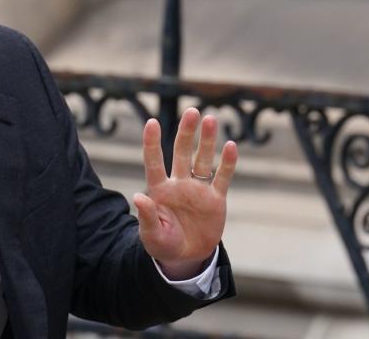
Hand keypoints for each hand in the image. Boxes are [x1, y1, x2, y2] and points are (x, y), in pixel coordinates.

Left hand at [132, 108, 237, 279]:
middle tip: (192, 112)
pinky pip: (222, 177)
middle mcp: (178, 184)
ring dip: (206, 140)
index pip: (154, 162)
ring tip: (210, 118)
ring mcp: (198, 189)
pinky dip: (227, 163)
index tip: (151, 122)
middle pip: (181, 152)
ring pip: (202, 159)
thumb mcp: (152, 235)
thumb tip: (138, 197)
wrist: (186, 257)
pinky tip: (230, 146)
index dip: (152, 143)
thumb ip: (147, 216)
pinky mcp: (215, 199)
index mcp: (159, 190)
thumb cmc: (163, 244)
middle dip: (186, 132)